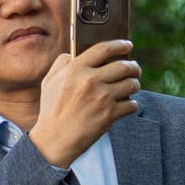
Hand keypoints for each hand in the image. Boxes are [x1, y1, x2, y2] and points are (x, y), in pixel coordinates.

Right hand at [27, 40, 139, 167]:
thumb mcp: (49, 82)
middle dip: (134, 66)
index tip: (128, 45)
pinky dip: (132, 104)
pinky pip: (132, 104)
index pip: (103, 49)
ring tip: (132, 86)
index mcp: (75, 70)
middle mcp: (90, 81)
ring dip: (135, 84)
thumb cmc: (51, 110)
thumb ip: (60, 64)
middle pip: (123, 66)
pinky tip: (127, 105)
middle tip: (135, 69)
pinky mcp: (109, 115)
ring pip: (131, 84)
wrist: (54, 140)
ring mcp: (101, 98)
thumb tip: (71, 54)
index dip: (120, 45)